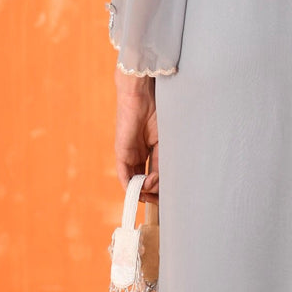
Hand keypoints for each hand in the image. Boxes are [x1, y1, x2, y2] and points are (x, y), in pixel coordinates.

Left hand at [114, 69, 159, 202]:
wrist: (142, 95)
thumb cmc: (157, 111)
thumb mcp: (164, 141)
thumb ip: (161, 162)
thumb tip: (160, 182)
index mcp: (149, 151)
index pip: (153, 177)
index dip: (161, 189)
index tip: (169, 195)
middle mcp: (138, 156)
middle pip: (143, 184)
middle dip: (153, 194)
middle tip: (161, 197)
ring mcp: (129, 156)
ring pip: (134, 183)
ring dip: (145, 191)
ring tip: (155, 188)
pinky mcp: (121, 153)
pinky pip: (124, 176)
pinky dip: (133, 186)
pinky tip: (145, 186)